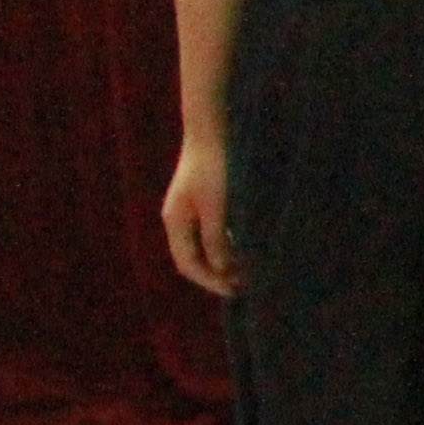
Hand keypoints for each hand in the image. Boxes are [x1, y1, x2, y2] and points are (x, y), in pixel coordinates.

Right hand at [162, 136, 235, 296]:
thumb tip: (220, 269)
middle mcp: (177, 220)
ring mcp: (186, 211)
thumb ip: (216, 238)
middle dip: (216, 274)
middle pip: (193, 258)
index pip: (188, 264)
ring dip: (222, 260)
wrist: (210, 133)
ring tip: (247, 271)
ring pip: (202, 246)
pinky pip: (209, 232)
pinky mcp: (199, 202)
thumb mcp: (217, 206)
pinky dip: (225, 244)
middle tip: (244, 285)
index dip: (209, 281)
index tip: (233, 291)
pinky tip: (243, 248)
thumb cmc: (215, 168)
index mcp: (176, 223)